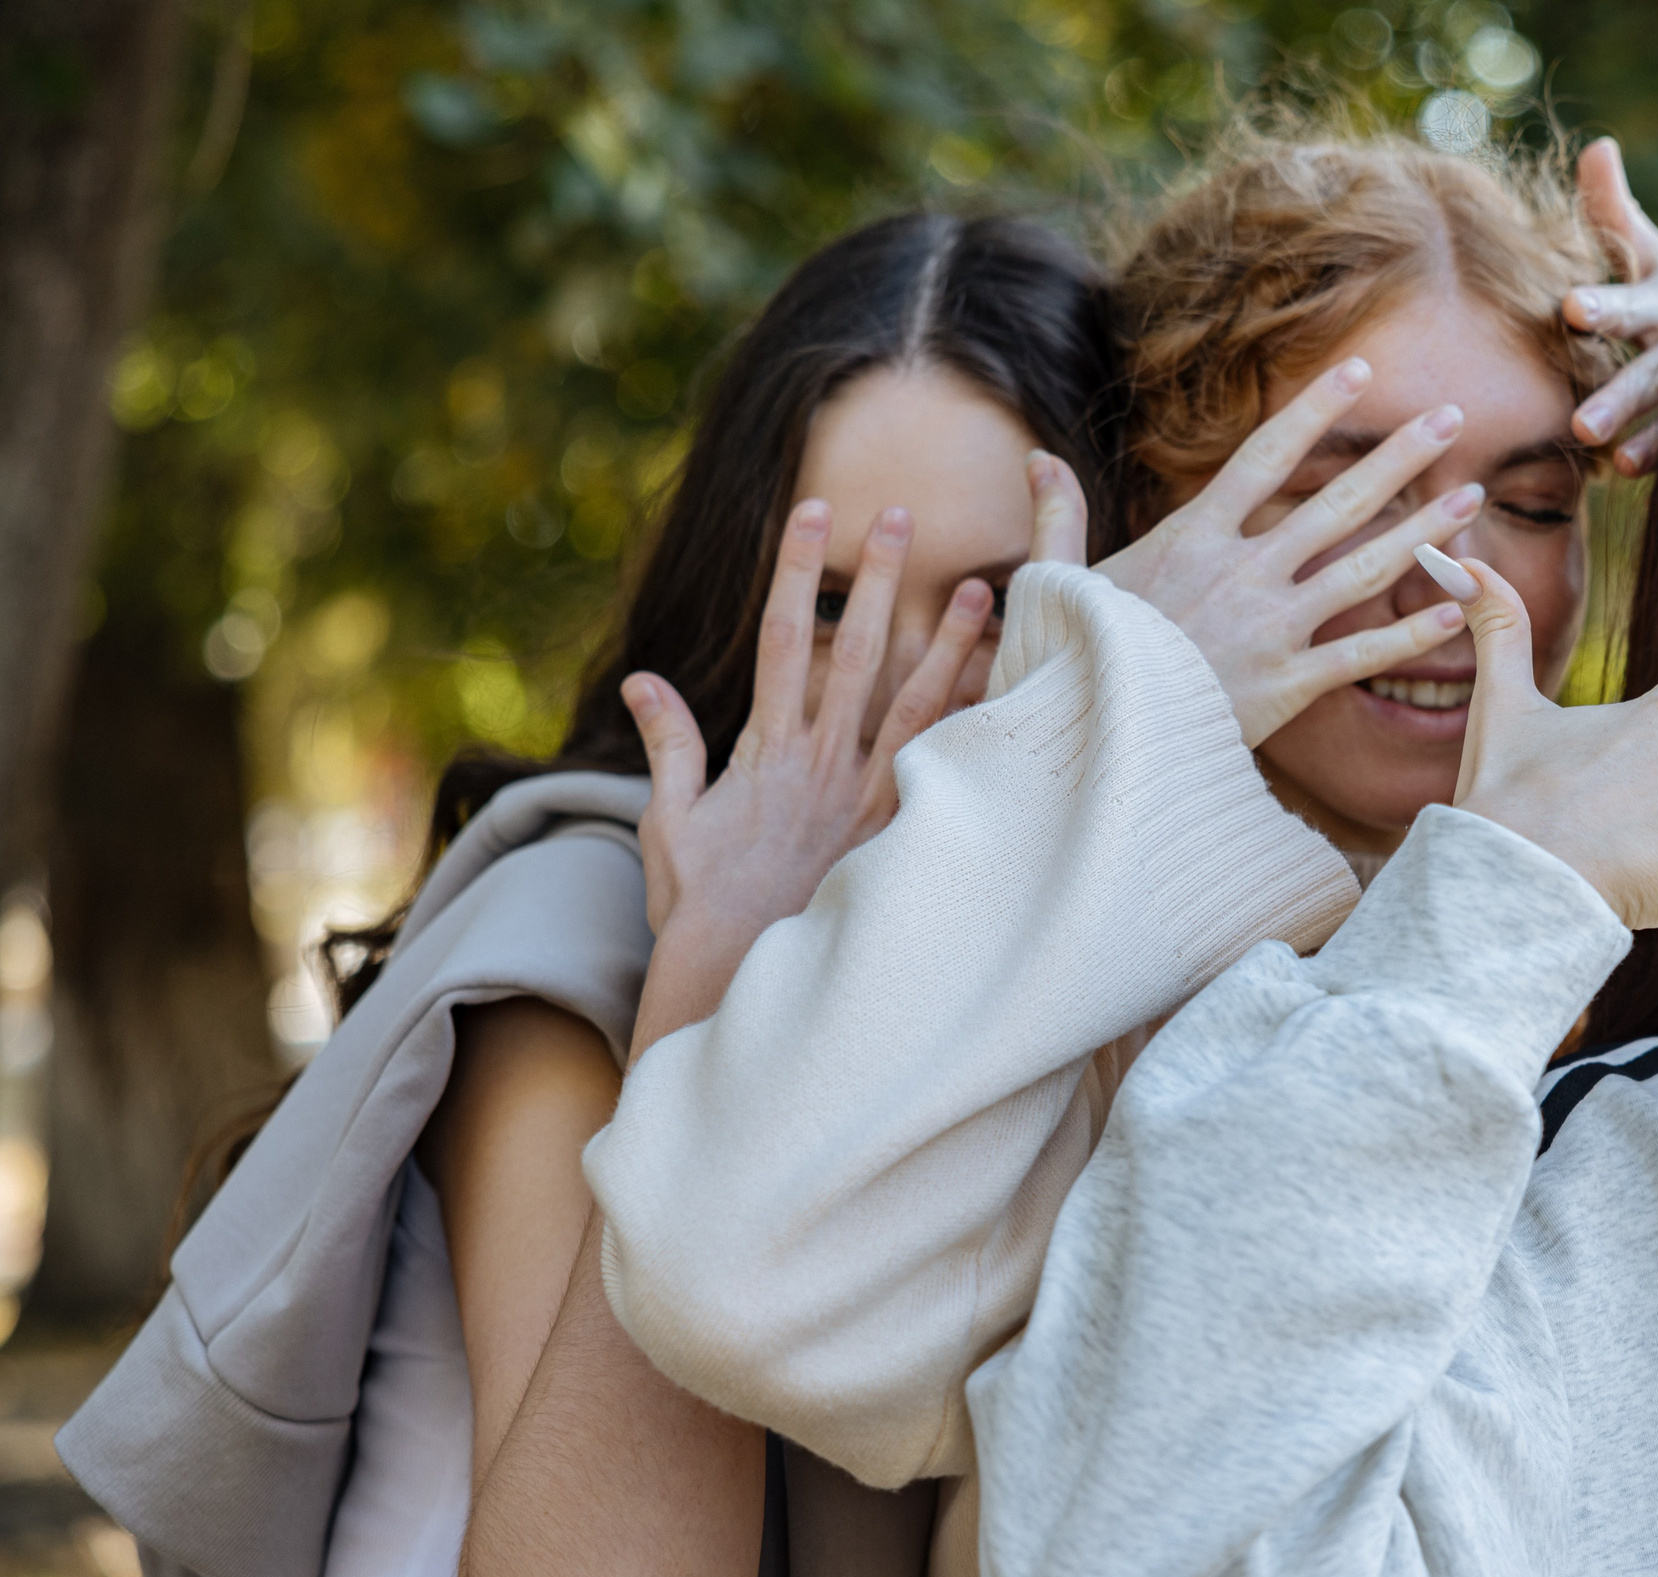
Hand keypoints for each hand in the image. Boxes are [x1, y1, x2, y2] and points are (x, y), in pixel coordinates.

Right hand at [620, 492, 1014, 1048]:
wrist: (736, 978)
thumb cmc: (701, 908)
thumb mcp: (671, 822)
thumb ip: (670, 745)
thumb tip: (641, 679)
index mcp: (766, 749)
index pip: (781, 637)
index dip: (796, 570)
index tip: (813, 511)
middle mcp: (820, 762)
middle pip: (852, 652)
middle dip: (875, 580)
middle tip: (899, 514)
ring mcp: (864, 798)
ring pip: (913, 704)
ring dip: (948, 643)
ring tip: (986, 587)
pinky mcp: (896, 835)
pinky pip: (945, 773)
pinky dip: (975, 733)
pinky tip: (1011, 698)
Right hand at [1089, 358, 1482, 746]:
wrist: (1090, 737)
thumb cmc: (1070, 660)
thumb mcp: (1054, 579)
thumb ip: (1057, 516)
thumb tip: (1036, 460)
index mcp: (1192, 538)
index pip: (1264, 457)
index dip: (1314, 411)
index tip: (1360, 373)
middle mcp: (1243, 572)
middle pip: (1336, 501)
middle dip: (1400, 456)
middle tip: (1452, 417)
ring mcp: (1271, 627)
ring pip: (1364, 568)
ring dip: (1424, 531)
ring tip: (1472, 497)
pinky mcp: (1287, 685)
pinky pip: (1362, 653)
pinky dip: (1411, 633)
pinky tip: (1457, 608)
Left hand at [1563, 137, 1657, 475]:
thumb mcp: (1649, 249)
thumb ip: (1612, 210)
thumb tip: (1595, 147)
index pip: (1629, 301)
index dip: (1602, 305)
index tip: (1570, 307)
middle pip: (1653, 370)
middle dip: (1621, 396)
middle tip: (1581, 424)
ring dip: (1651, 437)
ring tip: (1616, 460)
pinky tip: (1632, 472)